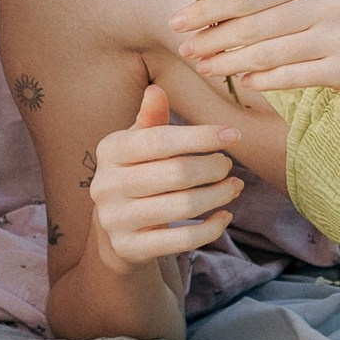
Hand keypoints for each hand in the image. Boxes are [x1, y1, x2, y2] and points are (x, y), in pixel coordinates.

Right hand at [87, 85, 241, 268]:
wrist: (114, 230)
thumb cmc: (136, 174)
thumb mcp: (139, 145)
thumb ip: (151, 120)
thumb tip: (156, 91)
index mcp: (110, 150)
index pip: (160, 140)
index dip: (200, 136)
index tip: (233, 135)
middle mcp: (106, 184)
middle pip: (176, 173)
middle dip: (212, 168)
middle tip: (228, 166)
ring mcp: (115, 219)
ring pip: (183, 206)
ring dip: (218, 195)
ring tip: (233, 187)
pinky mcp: (129, 248)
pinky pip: (182, 240)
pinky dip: (211, 229)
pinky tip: (224, 216)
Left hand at [170, 0, 339, 100]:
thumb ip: (268, 2)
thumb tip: (207, 11)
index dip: (208, 9)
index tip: (177, 22)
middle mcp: (326, 2)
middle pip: (253, 24)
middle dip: (212, 39)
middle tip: (185, 51)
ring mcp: (337, 37)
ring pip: (268, 53)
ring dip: (229, 63)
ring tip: (205, 69)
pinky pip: (292, 76)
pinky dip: (263, 80)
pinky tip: (244, 83)